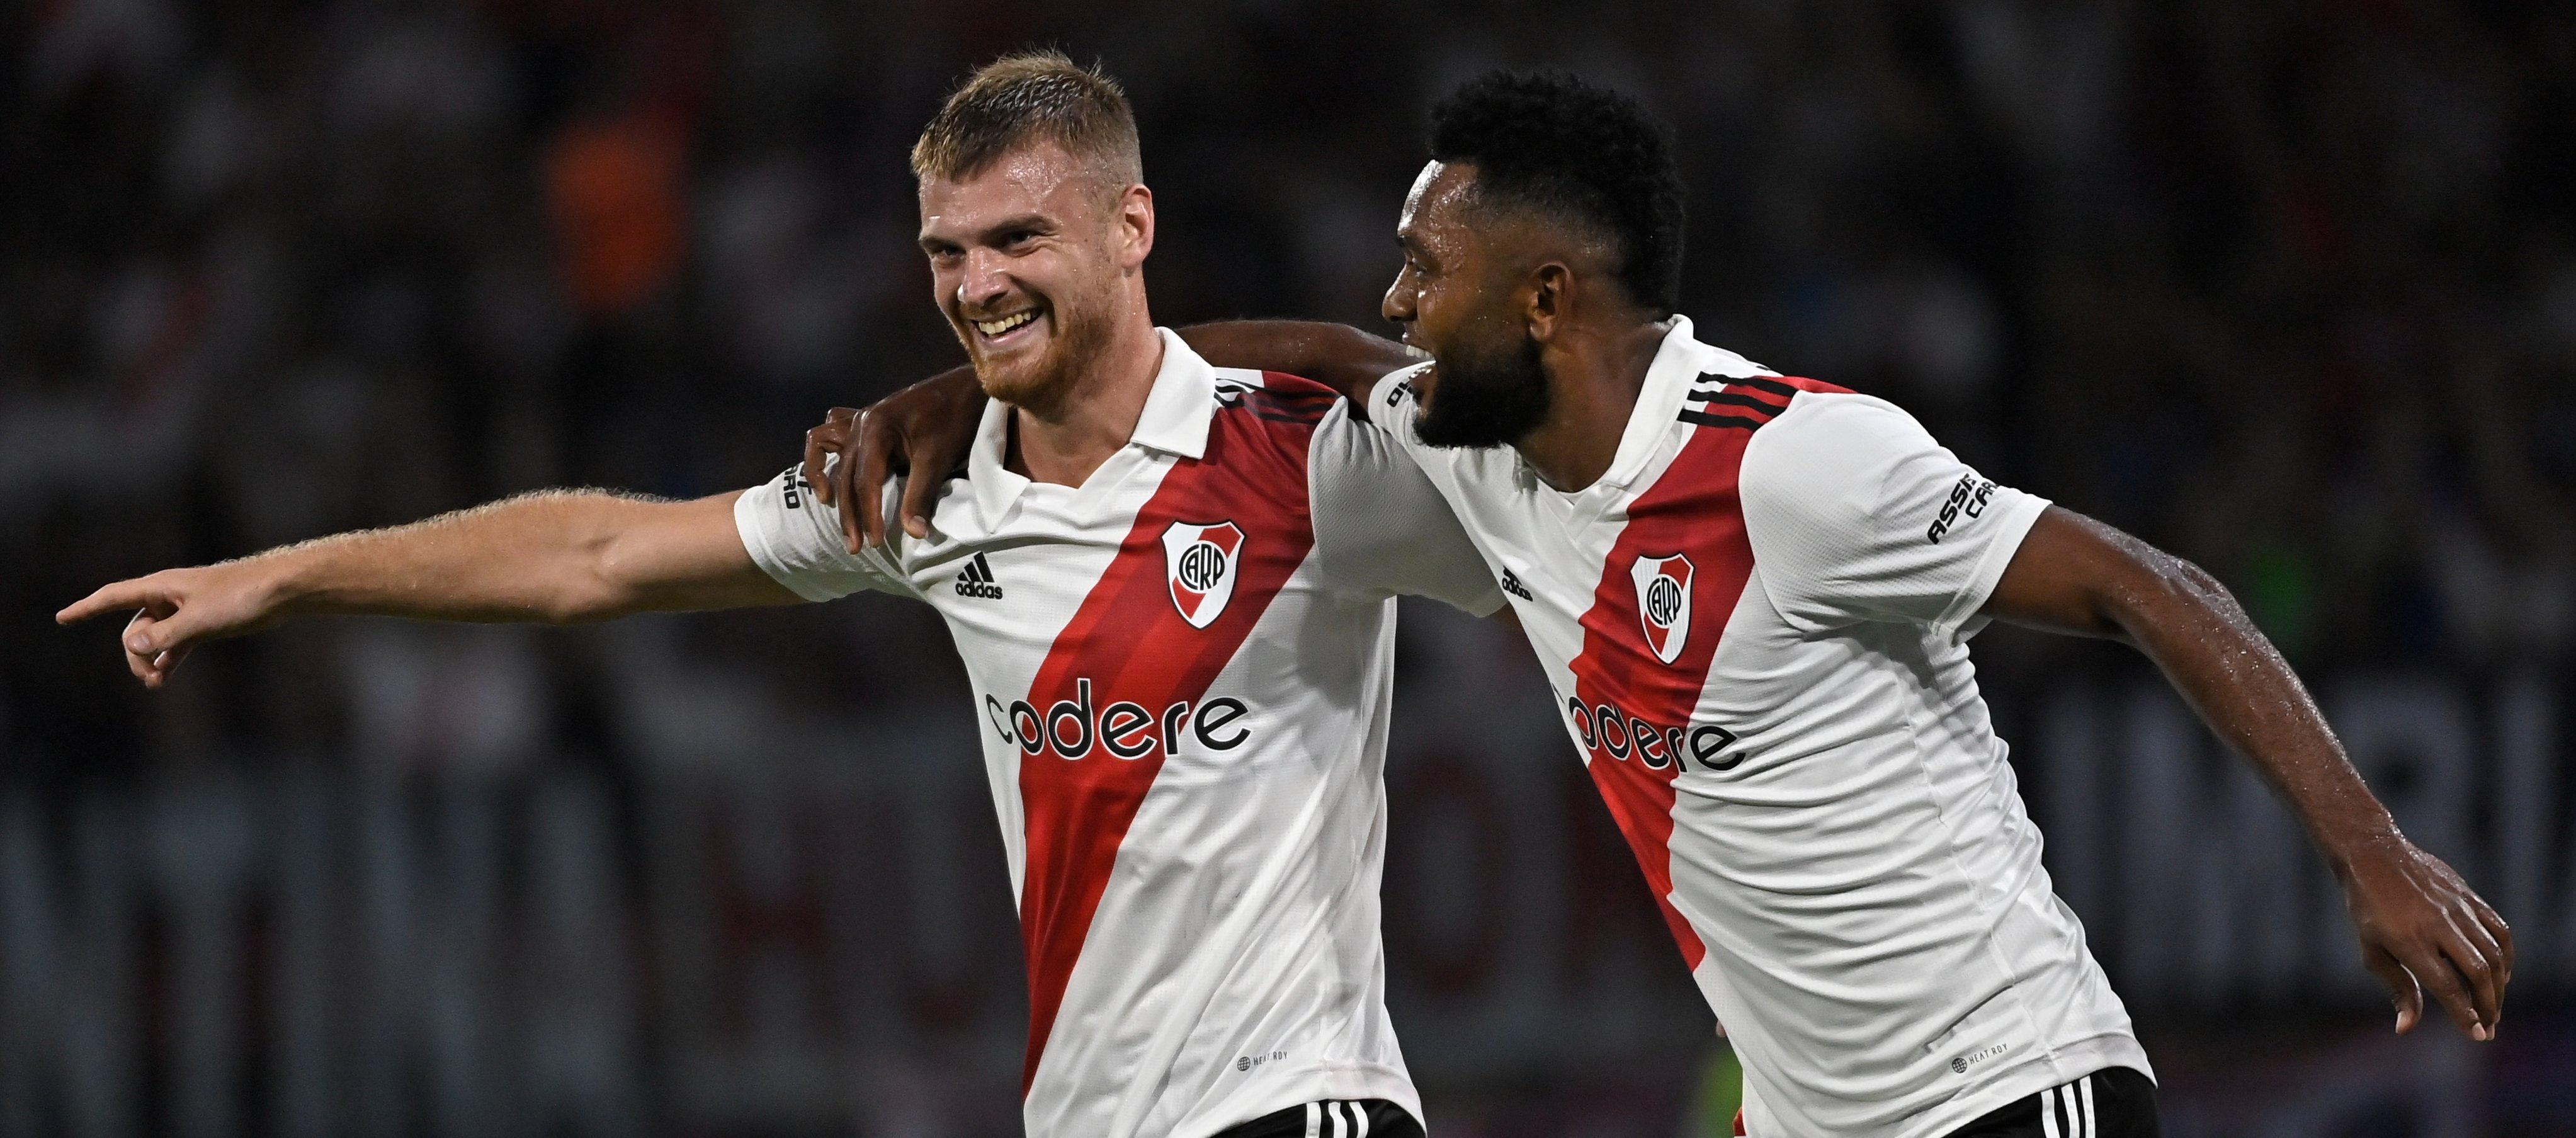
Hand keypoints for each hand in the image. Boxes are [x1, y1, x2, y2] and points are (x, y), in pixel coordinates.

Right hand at [56, 561, 287, 687]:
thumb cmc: (242, 597)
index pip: (113, 597)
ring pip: (157, 636)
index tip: (62, 618)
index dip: (87, 608)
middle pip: (136, 627)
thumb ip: (164, 636)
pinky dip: (170, 656)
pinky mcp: (207, 620)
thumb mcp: (199, 620)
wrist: (283, 590)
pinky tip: (165, 674)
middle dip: (135, 653)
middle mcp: (170, 595)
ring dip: (152, 659)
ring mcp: (188, 608)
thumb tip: (132, 646)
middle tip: (149, 678)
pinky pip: (178, 640)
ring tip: (155, 683)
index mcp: (162, 586)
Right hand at [800, 369, 987, 552]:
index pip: (865, 480)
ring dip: (836, 493)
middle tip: (857, 547)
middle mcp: (859, 423)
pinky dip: (825, 463)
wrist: (966, 388)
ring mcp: (859, 421)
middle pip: (846, 475)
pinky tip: (829, 488)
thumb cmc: (955, 419)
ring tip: (844, 523)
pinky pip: (831, 440)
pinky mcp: (866, 424)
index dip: (869, 514)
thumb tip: (913, 534)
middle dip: (851, 514)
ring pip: (837, 463)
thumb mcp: (937, 458)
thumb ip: (920, 495)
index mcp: (874, 427)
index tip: (874, 542)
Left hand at [2336, 832, 2512, 1038]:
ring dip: (2499, 986)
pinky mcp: (2469, 897)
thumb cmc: (2368, 909)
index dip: (2464, 1014)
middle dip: (2487, 1005)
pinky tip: (2501, 975)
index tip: (2477, 1035)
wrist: (2374, 856)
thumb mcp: (2372, 950)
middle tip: (2489, 1026)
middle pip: (2478, 972)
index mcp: (2408, 941)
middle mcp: (2437, 925)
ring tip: (2493, 1007)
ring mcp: (2457, 908)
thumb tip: (2405, 1029)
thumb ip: (2397, 988)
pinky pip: (2499, 930)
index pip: (2446, 986)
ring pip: (2494, 953)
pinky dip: (2506, 956)